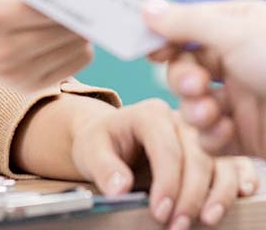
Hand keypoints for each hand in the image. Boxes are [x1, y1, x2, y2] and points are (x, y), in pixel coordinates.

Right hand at [0, 0, 93, 89]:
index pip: (42, 7)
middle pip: (62, 30)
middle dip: (78, 7)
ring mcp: (13, 75)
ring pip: (76, 47)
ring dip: (81, 24)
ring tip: (68, 7)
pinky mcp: (28, 86)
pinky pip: (79, 62)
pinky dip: (77, 42)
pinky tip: (61, 27)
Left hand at [69, 99, 257, 226]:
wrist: (111, 140)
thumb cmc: (102, 143)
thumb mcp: (92, 150)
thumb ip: (104, 167)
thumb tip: (119, 187)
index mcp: (150, 114)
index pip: (166, 147)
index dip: (167, 183)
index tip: (159, 213)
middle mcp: (180, 120)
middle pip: (197, 156)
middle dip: (190, 195)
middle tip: (177, 226)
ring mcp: (199, 136)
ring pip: (220, 160)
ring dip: (218, 194)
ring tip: (206, 219)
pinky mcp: (211, 152)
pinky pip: (234, 161)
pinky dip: (241, 178)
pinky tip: (242, 195)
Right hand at [145, 0, 265, 157]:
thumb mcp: (234, 30)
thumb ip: (185, 22)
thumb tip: (146, 8)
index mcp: (234, 27)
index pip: (185, 30)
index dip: (165, 40)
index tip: (151, 51)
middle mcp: (235, 62)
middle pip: (185, 69)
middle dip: (182, 78)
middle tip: (193, 85)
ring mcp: (241, 99)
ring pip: (193, 105)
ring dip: (194, 109)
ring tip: (210, 112)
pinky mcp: (247, 136)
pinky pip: (211, 138)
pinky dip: (210, 137)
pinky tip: (224, 130)